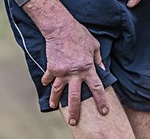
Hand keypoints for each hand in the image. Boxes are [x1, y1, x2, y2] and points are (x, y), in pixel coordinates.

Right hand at [23, 0, 108, 125]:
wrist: (61, 27)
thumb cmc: (79, 34)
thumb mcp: (94, 45)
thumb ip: (98, 60)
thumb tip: (102, 70)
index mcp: (88, 68)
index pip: (97, 88)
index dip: (101, 101)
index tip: (103, 111)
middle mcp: (75, 73)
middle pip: (75, 97)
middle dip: (75, 111)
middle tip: (73, 121)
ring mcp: (62, 71)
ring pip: (58, 91)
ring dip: (55, 100)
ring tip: (54, 107)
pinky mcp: (52, 67)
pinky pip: (48, 78)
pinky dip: (46, 81)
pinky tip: (45, 85)